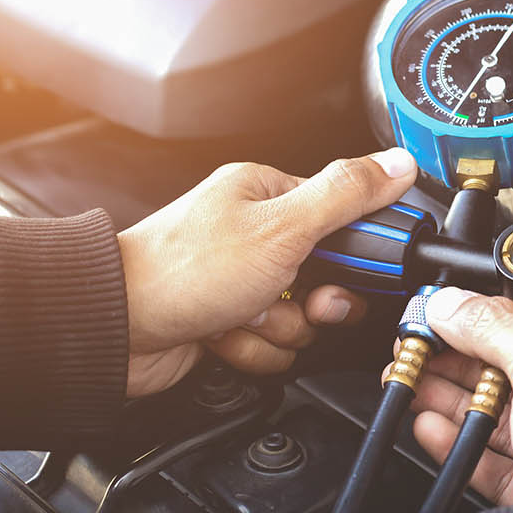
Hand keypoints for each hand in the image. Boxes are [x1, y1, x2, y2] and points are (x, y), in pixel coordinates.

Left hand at [118, 148, 418, 396]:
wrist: (115, 331)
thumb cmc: (182, 271)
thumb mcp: (282, 226)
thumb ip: (346, 195)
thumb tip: (397, 164)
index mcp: (266, 196)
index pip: (344, 218)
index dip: (357, 253)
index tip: (354, 270)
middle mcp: (254, 236)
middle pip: (328, 276)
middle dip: (315, 302)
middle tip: (299, 301)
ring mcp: (240, 283)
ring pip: (301, 318)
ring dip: (280, 328)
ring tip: (244, 316)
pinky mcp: (227, 323)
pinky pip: (272, 344)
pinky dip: (254, 348)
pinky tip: (225, 335)